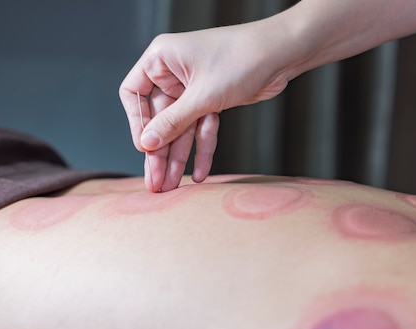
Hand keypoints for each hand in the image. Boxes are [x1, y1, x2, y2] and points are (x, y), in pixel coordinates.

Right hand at [119, 25, 291, 191]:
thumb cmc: (241, 59)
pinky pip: (201, 128)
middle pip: (158, 118)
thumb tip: (147, 143)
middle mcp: (173, 73)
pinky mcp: (212, 100)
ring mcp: (193, 88)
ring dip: (179, 157)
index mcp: (161, 59)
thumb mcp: (203, 96)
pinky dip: (203, 148)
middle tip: (155, 182)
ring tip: (172, 186)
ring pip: (181, 128)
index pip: (134, 94)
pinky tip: (199, 173)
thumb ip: (173, 122)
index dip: (137, 123)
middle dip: (160, 152)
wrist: (281, 54)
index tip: (145, 148)